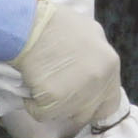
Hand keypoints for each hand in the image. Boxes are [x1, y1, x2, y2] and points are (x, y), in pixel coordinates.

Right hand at [11, 0, 126, 137]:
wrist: (28, 25)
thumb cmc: (56, 23)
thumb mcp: (90, 31)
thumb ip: (98, 55)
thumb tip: (96, 68)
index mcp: (110, 66)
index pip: (110, 103)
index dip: (94, 104)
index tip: (81, 100)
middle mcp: (98, 83)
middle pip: (87, 113)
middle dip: (72, 106)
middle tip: (57, 91)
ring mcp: (77, 95)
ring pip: (65, 115)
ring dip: (53, 106)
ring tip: (42, 84)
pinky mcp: (54, 101)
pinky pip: (42, 114)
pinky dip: (33, 105)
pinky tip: (29, 87)